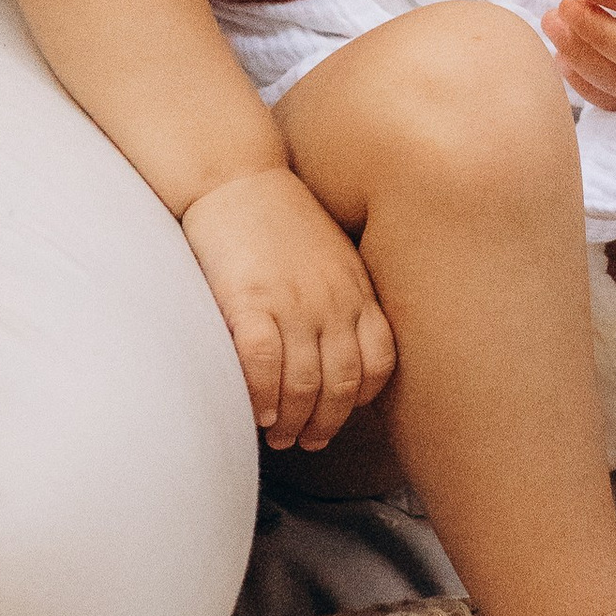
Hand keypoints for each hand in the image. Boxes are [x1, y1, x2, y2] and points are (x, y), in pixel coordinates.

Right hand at [180, 169, 396, 451]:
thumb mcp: (331, 253)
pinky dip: (263, 397)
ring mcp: (293, 301)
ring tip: (278, 435)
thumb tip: (336, 346)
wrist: (236, 175)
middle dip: (326, 423)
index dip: (361, 399)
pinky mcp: (250, 301)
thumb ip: (342, 295)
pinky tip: (256, 412)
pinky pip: (264, 365)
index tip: (340, 416)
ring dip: (292, 421)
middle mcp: (332, 299)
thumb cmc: (279, 217)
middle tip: (307, 440)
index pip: (380, 361)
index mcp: (356, 288)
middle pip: (342, 383)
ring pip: (304, 383)